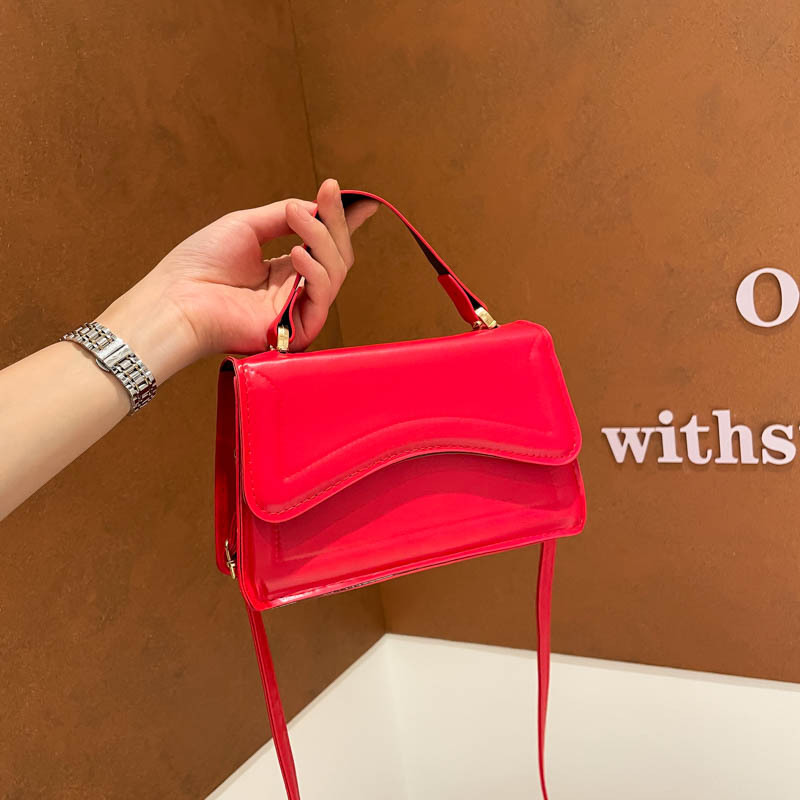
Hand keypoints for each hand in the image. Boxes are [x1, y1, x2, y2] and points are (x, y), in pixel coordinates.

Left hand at [97, 179, 378, 382]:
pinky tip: (296, 253)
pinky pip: (323, 297)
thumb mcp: (246, 226)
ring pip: (336, 272)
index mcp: (282, 272)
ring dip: (322, 238)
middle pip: (336, 256)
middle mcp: (294, 292)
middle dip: (336, 221)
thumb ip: (285, 215)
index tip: (362, 202)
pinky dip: (316, 271)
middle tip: (328, 192)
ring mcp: (296, 310)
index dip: (343, 224)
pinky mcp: (296, 329)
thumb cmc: (198, 266)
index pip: (323, 247)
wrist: (175, 300)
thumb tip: (318, 204)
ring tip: (298, 218)